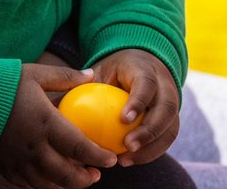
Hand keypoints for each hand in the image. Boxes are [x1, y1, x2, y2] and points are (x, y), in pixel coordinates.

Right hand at [0, 63, 116, 187]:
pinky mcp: (5, 166)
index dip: (100, 157)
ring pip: (50, 184)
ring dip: (67, 184)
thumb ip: (65, 77)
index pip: (81, 148)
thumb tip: (90, 75)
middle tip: (96, 174)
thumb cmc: (0, 81)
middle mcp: (34, 146)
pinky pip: (29, 184)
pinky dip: (44, 184)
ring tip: (76, 178)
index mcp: (45, 122)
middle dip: (86, 178)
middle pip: (68, 175)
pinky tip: (50, 176)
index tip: (111, 159)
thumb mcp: (35, 73)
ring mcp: (18, 159)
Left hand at [88, 49, 180, 165]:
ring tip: (127, 160)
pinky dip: (151, 152)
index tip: (123, 119)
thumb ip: (84, 84)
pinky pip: (167, 138)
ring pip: (171, 128)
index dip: (138, 102)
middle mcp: (166, 85)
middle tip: (128, 146)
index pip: (146, 84)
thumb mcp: (100, 70)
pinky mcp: (173, 119)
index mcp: (146, 69)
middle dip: (150, 130)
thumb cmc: (114, 70)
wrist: (142, 65)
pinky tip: (129, 161)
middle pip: (166, 109)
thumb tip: (53, 103)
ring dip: (152, 147)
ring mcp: (174, 103)